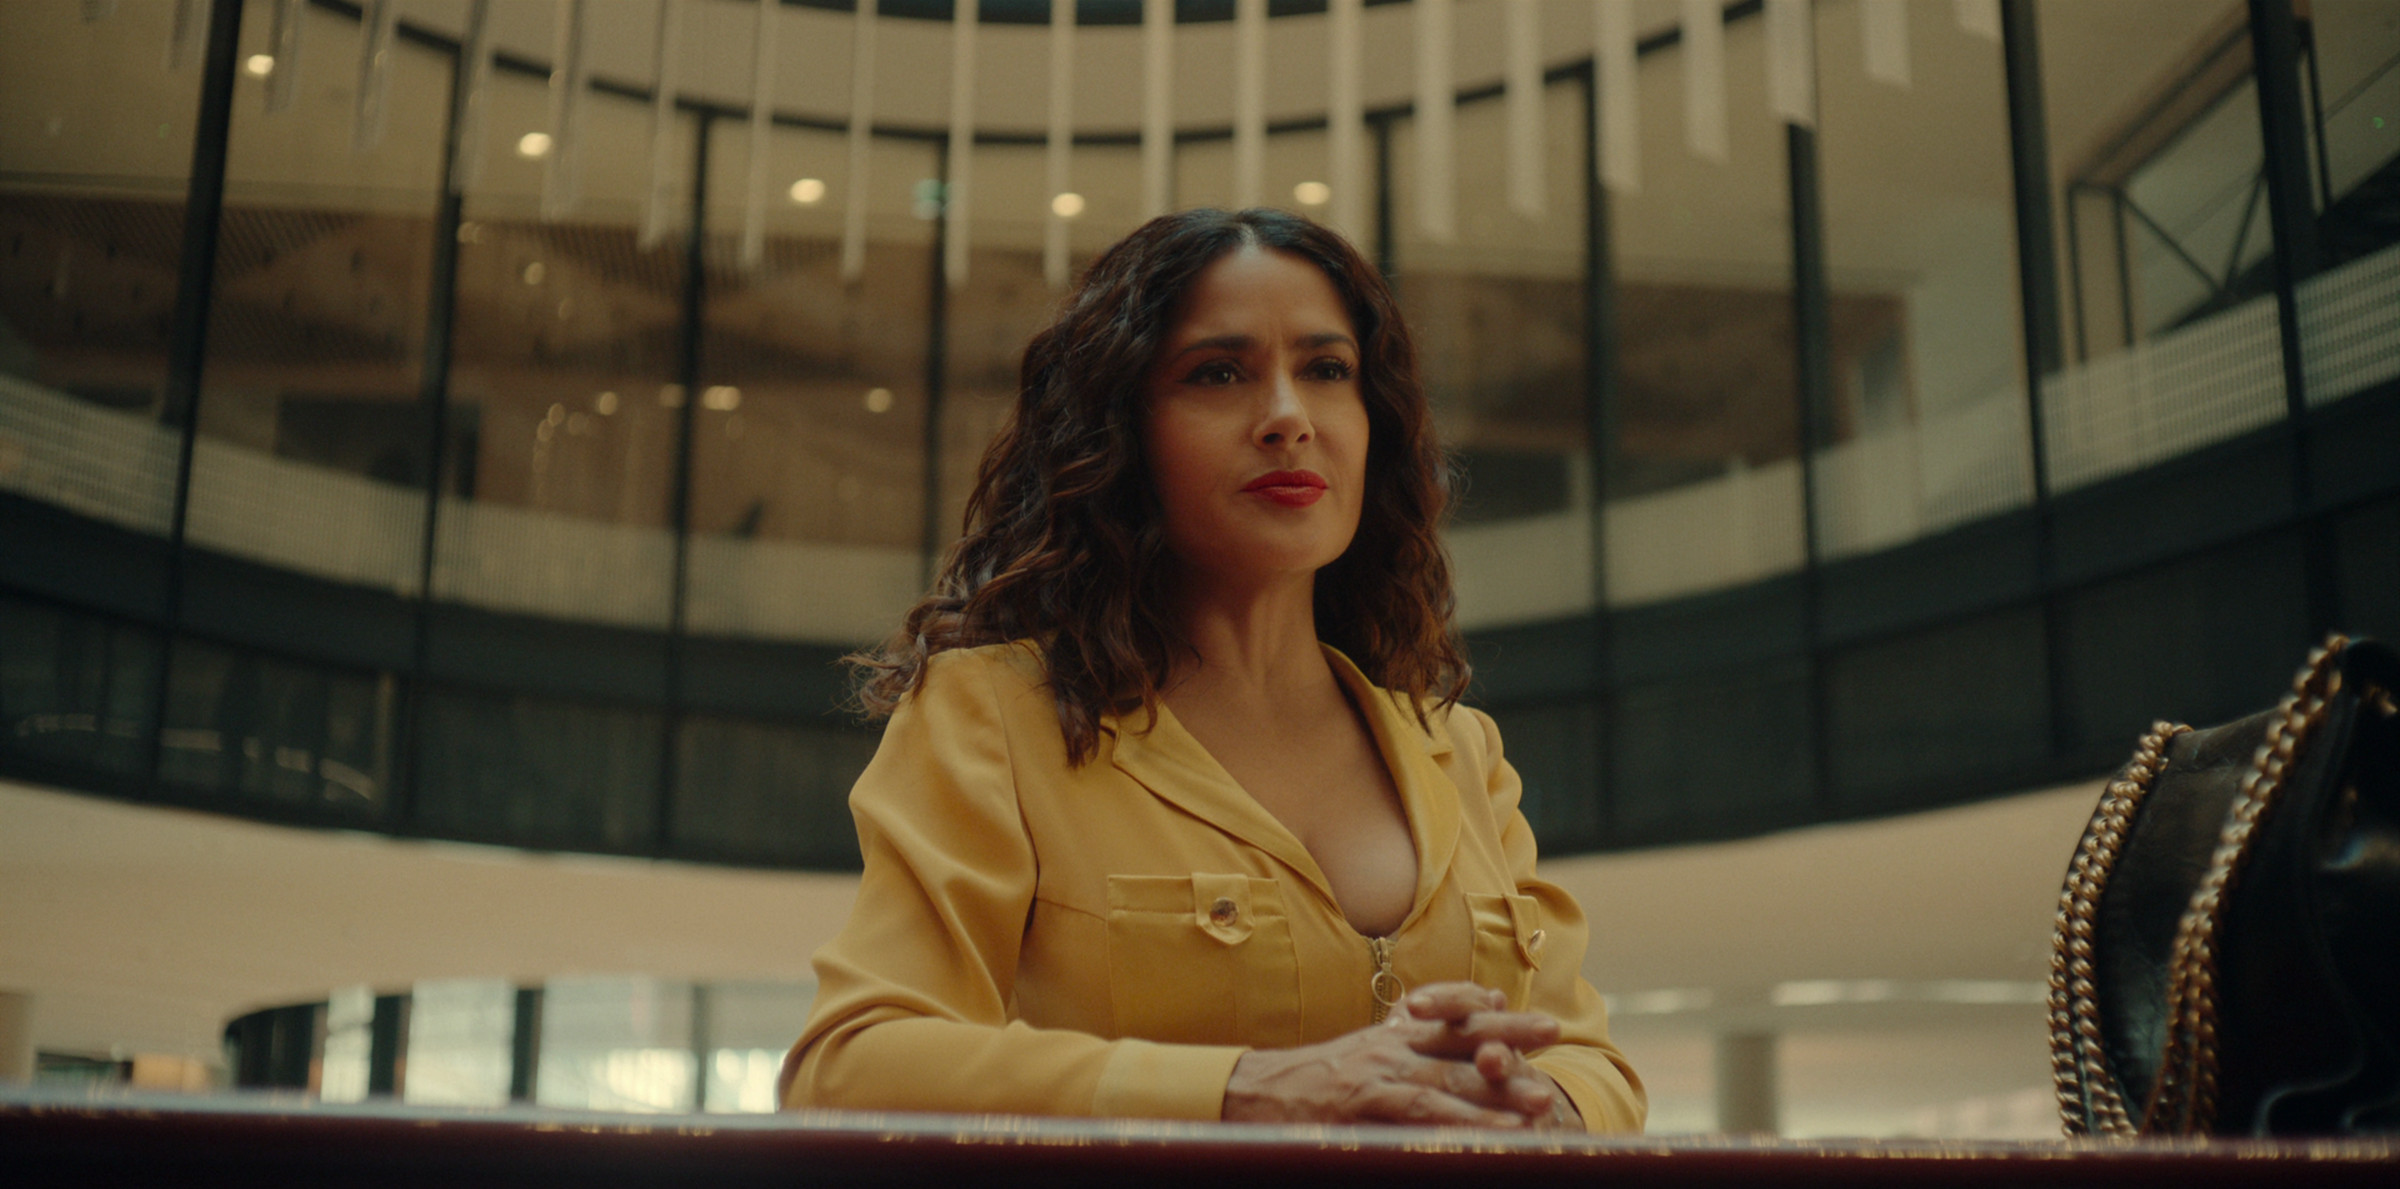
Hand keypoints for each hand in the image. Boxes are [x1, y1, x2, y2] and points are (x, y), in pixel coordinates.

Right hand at [1220, 981, 1574, 1127]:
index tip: (1537, 1020)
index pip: (1452, 1018)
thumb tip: (1466, 1035)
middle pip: (1460, 1040)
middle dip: (1511, 1040)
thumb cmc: (1311, 1085)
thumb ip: (1409, 1044)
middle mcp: (1391, 1049)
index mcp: (1393, 1036)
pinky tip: (1492, 1140)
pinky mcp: (1368, 1107)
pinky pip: (1422, 1118)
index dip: (1495, 1018)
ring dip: (1498, 1094)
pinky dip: (1460, 1128)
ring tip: (1541, 1103)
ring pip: (1449, 1084)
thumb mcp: (1364, 1056)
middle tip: (1554, 1032)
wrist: (1254, 1098)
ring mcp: (1380, 1077)